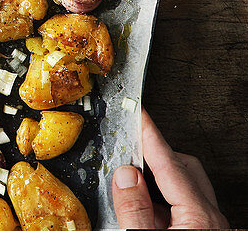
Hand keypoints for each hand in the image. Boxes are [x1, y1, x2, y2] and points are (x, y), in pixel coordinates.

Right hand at [113, 109, 226, 228]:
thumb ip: (134, 208)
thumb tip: (124, 176)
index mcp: (199, 216)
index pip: (170, 163)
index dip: (150, 135)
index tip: (138, 115)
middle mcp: (210, 220)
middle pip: (183, 168)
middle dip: (155, 153)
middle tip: (130, 146)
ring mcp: (208, 228)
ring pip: (184, 188)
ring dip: (157, 180)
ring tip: (130, 183)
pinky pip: (183, 207)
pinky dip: (161, 200)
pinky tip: (143, 211)